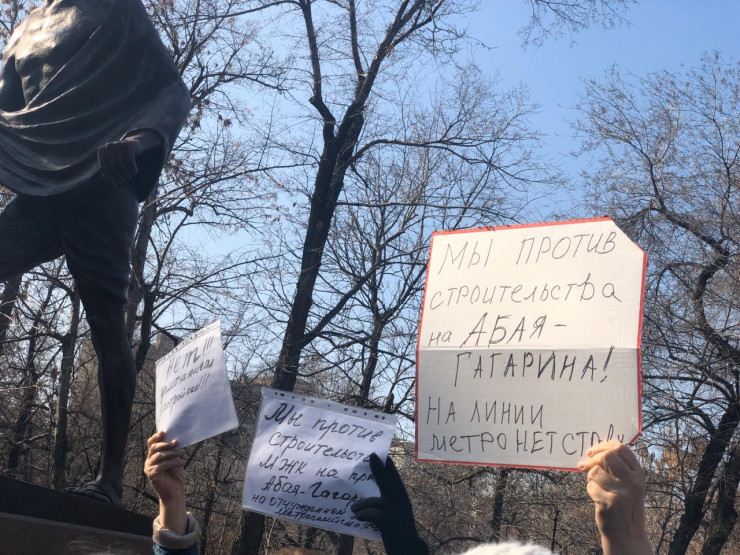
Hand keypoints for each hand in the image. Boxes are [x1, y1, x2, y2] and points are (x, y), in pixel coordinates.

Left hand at [97, 138, 141, 186]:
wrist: (133, 145)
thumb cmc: (121, 156)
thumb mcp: (112, 161)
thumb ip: (108, 169)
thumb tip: (108, 180)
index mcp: (101, 150)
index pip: (104, 167)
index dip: (109, 177)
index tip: (115, 184)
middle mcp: (108, 146)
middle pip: (112, 166)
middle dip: (118, 175)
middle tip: (124, 181)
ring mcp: (118, 144)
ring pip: (121, 164)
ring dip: (126, 173)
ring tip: (129, 177)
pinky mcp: (128, 146)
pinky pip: (129, 161)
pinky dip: (132, 168)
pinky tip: (135, 173)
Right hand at [145, 431, 187, 534]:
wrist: (175, 491)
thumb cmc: (176, 474)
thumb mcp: (175, 459)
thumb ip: (172, 450)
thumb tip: (176, 439)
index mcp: (153, 456)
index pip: (151, 444)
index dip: (156, 437)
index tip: (164, 432)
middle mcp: (149, 461)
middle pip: (155, 448)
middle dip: (167, 444)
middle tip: (178, 443)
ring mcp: (149, 468)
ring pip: (160, 455)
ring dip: (173, 453)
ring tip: (184, 453)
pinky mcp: (152, 475)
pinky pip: (163, 465)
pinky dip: (174, 462)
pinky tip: (183, 463)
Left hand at [351, 453, 428, 554]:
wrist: (408, 549)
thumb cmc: (399, 532)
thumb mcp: (398, 514)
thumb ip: (388, 503)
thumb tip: (372, 497)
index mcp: (403, 499)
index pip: (395, 480)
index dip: (389, 468)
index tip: (384, 456)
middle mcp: (401, 501)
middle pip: (388, 481)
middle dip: (379, 469)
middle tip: (372, 456)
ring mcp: (395, 510)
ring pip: (374, 501)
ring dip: (361, 505)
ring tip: (354, 509)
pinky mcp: (388, 520)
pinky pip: (371, 513)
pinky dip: (362, 515)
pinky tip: (358, 517)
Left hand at [578, 440, 650, 554]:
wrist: (627, 534)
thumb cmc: (624, 505)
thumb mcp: (628, 484)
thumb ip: (617, 468)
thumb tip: (593, 451)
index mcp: (638, 473)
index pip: (621, 448)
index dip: (603, 446)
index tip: (592, 451)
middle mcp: (633, 481)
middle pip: (608, 456)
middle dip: (593, 459)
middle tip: (584, 464)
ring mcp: (622, 492)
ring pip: (596, 471)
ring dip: (590, 477)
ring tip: (595, 486)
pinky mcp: (610, 502)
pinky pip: (591, 487)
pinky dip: (590, 490)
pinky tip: (597, 498)